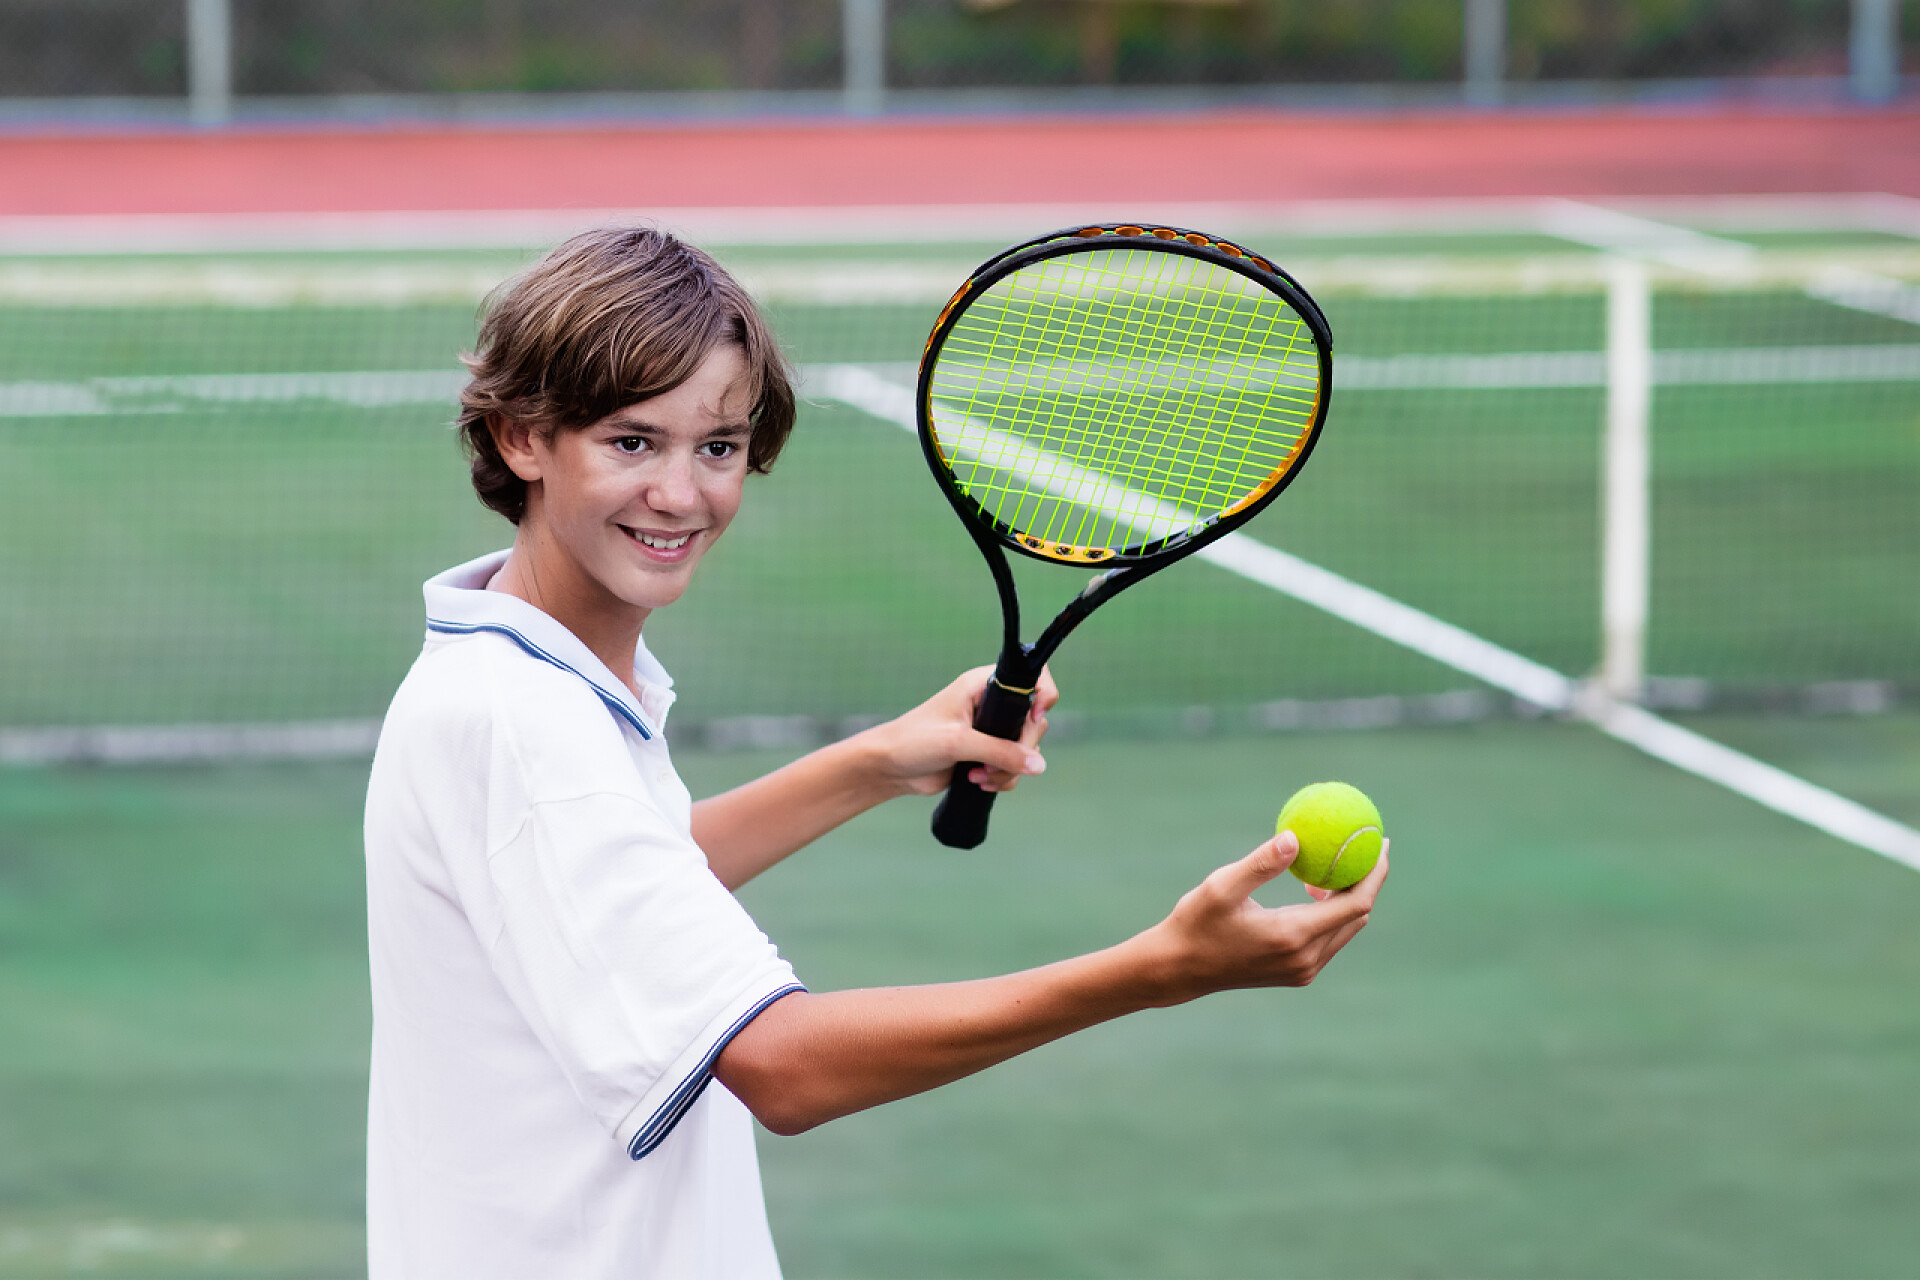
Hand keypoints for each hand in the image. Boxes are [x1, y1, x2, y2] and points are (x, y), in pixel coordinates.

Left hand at [859, 665, 1059, 797]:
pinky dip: (1001, 779)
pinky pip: (1012, 767)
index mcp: (982, 685)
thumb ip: (1000, 752)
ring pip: (1024, 750)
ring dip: (1008, 770)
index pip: (1031, 677)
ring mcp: (990, 730)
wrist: (890, 767)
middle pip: (1033, 723)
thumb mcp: (958, 742)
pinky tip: (977, 781)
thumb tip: (1038, 765)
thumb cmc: (915, 741)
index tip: (1035, 719)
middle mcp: (990, 704)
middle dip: (1019, 750)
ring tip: (979, 776)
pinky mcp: (986, 754)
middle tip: (993, 763)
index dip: (1042, 695)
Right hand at [1144, 833, 1387, 1003]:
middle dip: (1367, 880)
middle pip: (1357, 916)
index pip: (1356, 904)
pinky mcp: (1296, 974)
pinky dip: (1331, 913)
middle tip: (1364, 845)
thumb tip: (1296, 838)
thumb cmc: (1196, 923)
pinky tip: (1313, 890)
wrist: (1178, 968)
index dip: (1373, 872)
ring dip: (1348, 897)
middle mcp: (1305, 958)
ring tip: (1334, 863)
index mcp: (1293, 936)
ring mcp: (1303, 970)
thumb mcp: (1222, 887)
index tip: (1378, 842)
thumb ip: (1261, 863)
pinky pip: (1329, 939)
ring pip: (1345, 929)